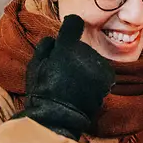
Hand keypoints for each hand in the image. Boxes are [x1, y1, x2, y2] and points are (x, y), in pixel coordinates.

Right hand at [15, 14, 114, 139]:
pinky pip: (101, 70)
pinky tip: (85, 87)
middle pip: (81, 45)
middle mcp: (86, 53)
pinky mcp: (107, 78)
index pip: (74, 23)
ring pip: (91, 58)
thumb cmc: (42, 93)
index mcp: (66, 48)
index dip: (70, 24)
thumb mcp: (34, 66)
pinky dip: (95, 76)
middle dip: (74, 53)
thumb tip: (55, 37)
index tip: (69, 28)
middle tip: (63, 71)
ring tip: (73, 83)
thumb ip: (46, 46)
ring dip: (85, 65)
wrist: (59, 119)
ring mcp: (98, 66)